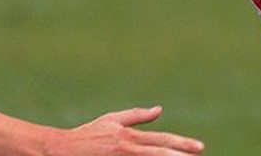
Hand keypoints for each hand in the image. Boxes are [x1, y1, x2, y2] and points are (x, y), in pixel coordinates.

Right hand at [44, 107, 203, 154]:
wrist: (60, 150)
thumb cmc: (87, 136)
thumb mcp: (111, 121)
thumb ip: (136, 116)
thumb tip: (159, 109)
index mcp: (129, 136)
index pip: (161, 140)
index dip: (182, 143)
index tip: (200, 148)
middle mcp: (128, 149)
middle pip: (160, 154)